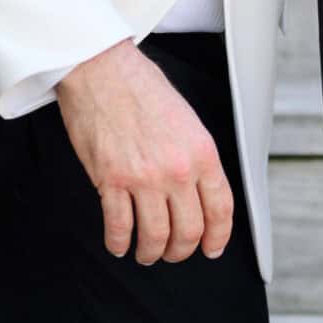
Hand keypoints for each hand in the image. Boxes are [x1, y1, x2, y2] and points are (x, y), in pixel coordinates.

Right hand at [55, 38, 233, 263]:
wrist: (102, 69)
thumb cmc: (140, 85)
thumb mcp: (186, 118)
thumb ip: (195, 155)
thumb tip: (197, 189)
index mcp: (201, 152)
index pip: (220, 208)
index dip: (218, 236)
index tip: (212, 247)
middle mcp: (177, 169)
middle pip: (188, 230)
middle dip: (182, 251)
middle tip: (174, 252)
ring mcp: (143, 178)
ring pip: (155, 236)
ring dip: (151, 252)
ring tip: (146, 253)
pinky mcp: (111, 181)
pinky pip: (119, 227)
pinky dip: (119, 243)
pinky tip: (119, 244)